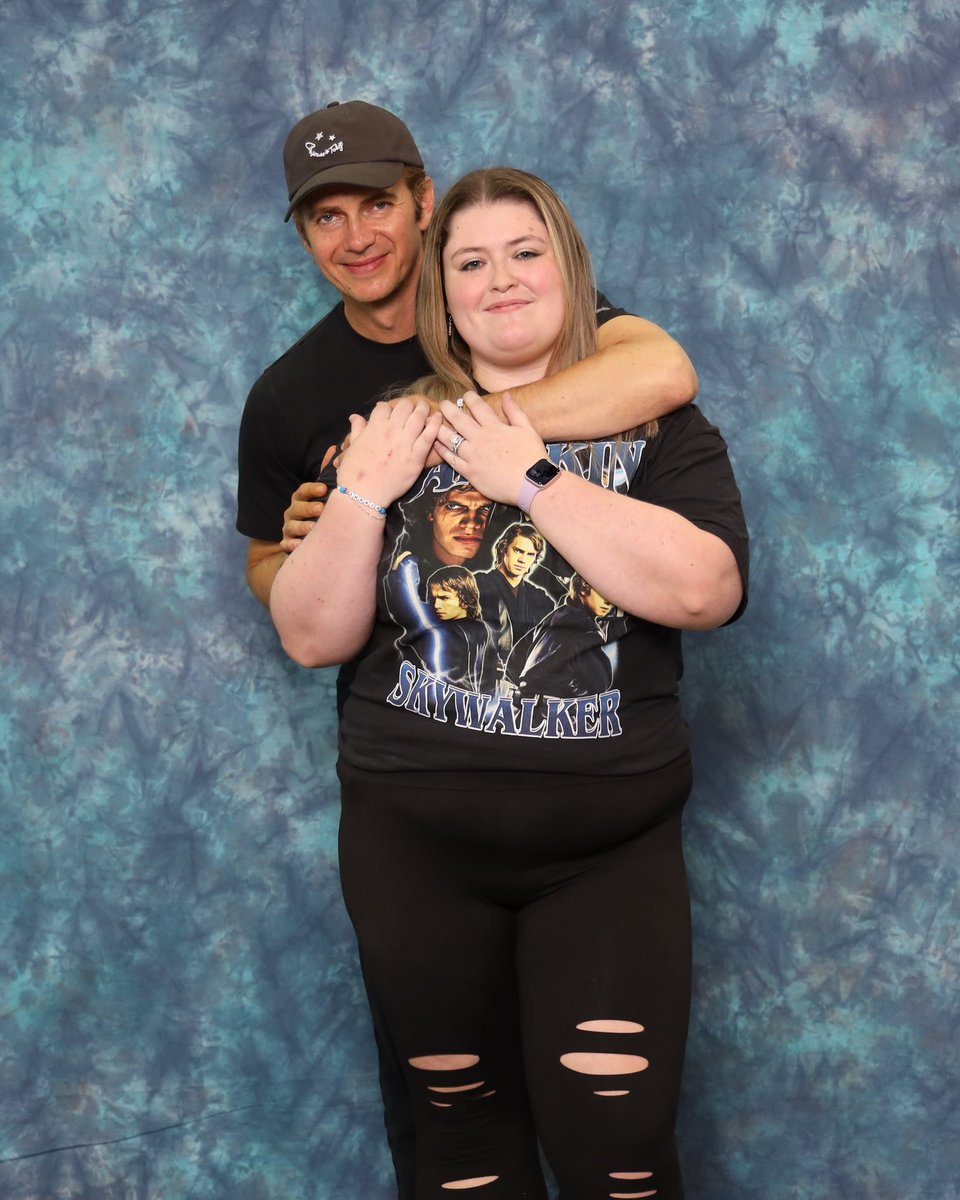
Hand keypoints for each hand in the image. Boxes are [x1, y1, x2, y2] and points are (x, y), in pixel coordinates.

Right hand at [280, 446, 336, 551]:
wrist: (306, 537)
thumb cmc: (317, 511)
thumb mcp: (321, 492)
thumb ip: (326, 472)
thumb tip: (335, 448)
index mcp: (301, 499)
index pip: (303, 491)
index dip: (312, 489)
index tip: (324, 489)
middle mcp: (293, 512)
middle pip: (297, 508)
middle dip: (308, 508)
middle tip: (321, 509)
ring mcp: (289, 528)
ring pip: (291, 527)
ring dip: (302, 527)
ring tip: (313, 529)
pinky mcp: (288, 544)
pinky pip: (287, 545)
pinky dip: (292, 545)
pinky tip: (299, 546)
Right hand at [337, 398, 441, 508]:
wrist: (364, 493)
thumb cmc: (354, 472)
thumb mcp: (353, 446)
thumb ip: (357, 429)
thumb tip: (354, 416)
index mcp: (374, 426)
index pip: (384, 407)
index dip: (389, 407)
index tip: (392, 412)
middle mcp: (391, 430)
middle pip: (404, 407)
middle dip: (409, 405)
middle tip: (413, 407)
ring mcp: (405, 442)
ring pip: (418, 417)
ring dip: (423, 409)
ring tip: (426, 408)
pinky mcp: (417, 456)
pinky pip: (429, 435)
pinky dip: (434, 424)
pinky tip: (437, 418)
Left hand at [435, 391, 546, 506]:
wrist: (531, 484)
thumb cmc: (532, 457)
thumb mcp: (528, 429)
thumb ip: (515, 412)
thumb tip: (506, 395)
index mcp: (494, 427)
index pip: (478, 407)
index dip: (469, 398)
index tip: (465, 395)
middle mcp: (480, 439)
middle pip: (459, 420)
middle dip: (448, 409)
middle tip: (442, 404)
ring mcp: (473, 456)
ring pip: (450, 438)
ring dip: (439, 428)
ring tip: (432, 422)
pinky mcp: (469, 472)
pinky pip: (451, 459)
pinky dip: (442, 450)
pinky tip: (436, 444)